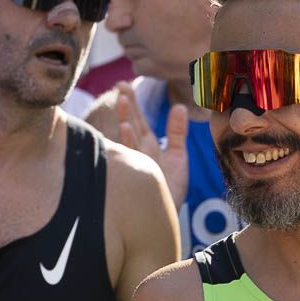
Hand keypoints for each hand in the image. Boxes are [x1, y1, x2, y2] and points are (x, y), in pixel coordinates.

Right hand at [115, 81, 188, 206]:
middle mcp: (139, 151)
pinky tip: (125, 127)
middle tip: (120, 85)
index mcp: (147, 145)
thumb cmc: (170, 187)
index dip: (133, 103)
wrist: (165, 215)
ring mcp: (137, 161)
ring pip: (129, 135)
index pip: (138, 120)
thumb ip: (177, 132)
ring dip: (125, 118)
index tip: (124, 85)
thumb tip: (179, 106)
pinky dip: (128, 141)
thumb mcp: (177, 156)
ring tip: (122, 99)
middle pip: (132, 123)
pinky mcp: (140, 173)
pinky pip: (133, 154)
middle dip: (126, 105)